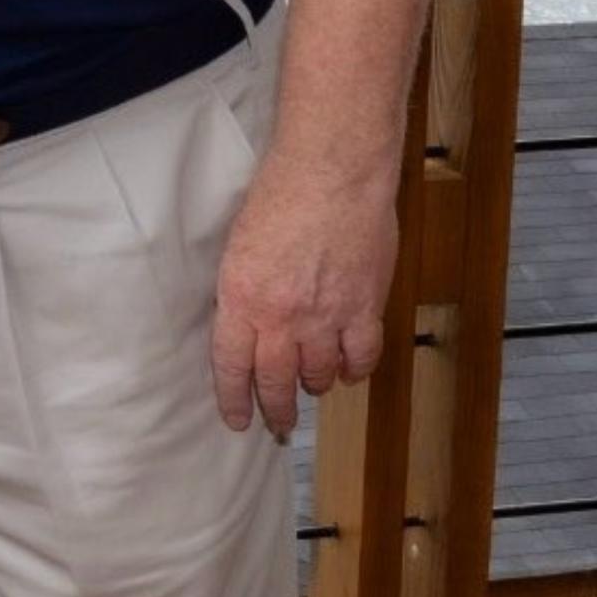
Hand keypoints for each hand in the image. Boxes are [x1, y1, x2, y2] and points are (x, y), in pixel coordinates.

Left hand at [208, 158, 398, 436]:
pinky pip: (361, 356)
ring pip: (319, 374)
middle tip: (276, 424)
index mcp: (241, 299)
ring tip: (311, 386)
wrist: (332, 172)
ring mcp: (326, 316)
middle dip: (275, 409)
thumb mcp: (239, 246)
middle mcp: (282, 317)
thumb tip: (247, 322)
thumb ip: (243, 291)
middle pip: (276, 382)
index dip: (234, 400)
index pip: (232, 367)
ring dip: (313, 384)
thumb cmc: (279, 194)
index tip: (237, 421)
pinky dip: (354, 369)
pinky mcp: (365, 307)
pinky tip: (348, 370)